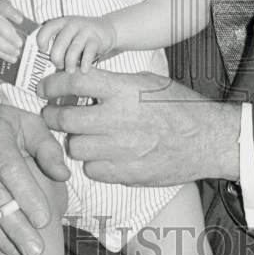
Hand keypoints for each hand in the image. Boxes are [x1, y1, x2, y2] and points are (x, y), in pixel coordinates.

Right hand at [0, 0, 25, 62]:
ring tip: (17, 53)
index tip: (21, 20)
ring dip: (6, 47)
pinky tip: (12, 58)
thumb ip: (17, 18)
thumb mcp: (7, 11)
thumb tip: (34, 30)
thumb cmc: (0, 16)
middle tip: (20, 44)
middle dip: (9, 35)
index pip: (3, 6)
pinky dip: (2, 54)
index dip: (12, 13)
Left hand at [36, 16, 117, 72]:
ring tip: (70, 71)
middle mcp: (73, 25)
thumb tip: (44, 63)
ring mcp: (86, 31)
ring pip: (73, 50)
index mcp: (63, 22)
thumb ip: (59, 42)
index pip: (47, 28)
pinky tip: (84, 70)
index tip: (43, 51)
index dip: (42, 40)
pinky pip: (88, 54)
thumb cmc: (82, 36)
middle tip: (59, 66)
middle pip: (59, 44)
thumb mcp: (69, 33)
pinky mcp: (96, 40)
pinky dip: (85, 64)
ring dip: (69, 64)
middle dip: (57, 59)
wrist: (107, 29)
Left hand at [39, 68, 240, 185]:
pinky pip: (91, 170)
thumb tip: (80, 81)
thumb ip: (113, 83)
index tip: (44, 87)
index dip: (52, 84)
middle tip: (53, 113)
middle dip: (53, 115)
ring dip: (73, 141)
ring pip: (73, 147)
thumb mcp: (148, 81)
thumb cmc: (180, 106)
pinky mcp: (126, 173)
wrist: (208, 139)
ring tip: (83, 135)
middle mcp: (118, 119)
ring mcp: (121, 149)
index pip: (73, 82)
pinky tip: (102, 154)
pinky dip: (92, 163)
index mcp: (124, 90)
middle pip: (64, 119)